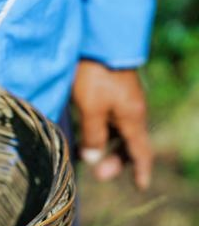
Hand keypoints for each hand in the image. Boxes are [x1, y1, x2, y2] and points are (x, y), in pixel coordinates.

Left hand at [72, 60, 152, 189]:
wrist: (98, 40)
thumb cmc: (94, 76)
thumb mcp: (90, 109)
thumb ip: (93, 135)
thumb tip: (92, 159)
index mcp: (132, 118)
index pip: (140, 151)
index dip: (140, 170)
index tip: (140, 186)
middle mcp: (132, 110)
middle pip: (129, 142)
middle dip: (116, 160)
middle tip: (98, 174)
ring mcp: (124, 98)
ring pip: (119, 130)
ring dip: (106, 145)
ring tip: (86, 154)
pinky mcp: (113, 89)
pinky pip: (112, 117)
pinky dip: (102, 130)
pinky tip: (85, 131)